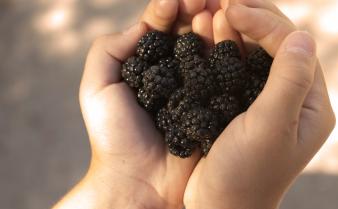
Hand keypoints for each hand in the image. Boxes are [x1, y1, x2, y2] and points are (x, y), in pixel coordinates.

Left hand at [53, 1, 209, 208]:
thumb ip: (109, 50)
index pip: (160, 27)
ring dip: (213, 26)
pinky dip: (228, 53)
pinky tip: (230, 36)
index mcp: (149, 66)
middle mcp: (176, 74)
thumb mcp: (97, 88)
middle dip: (195, 10)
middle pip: (188, 32)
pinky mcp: (216, 105)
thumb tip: (144, 25)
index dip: (167, 9)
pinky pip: (224, 75)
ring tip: (216, 10)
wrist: (139, 180)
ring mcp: (198, 88)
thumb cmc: (114, 135)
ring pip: (208, 48)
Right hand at [184, 1, 335, 208]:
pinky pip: (236, 66)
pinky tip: (210, 30)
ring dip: (235, 28)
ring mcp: (266, 99)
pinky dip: (223, 46)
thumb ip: (289, 81)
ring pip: (254, 52)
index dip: (265, 23)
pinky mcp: (242, 103)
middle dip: (251, 18)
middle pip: (277, 44)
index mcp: (309, 104)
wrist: (218, 206)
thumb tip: (303, 35)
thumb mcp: (271, 128)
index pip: (293, 47)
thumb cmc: (245, 174)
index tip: (233, 7)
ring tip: (212, 9)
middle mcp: (292, 97)